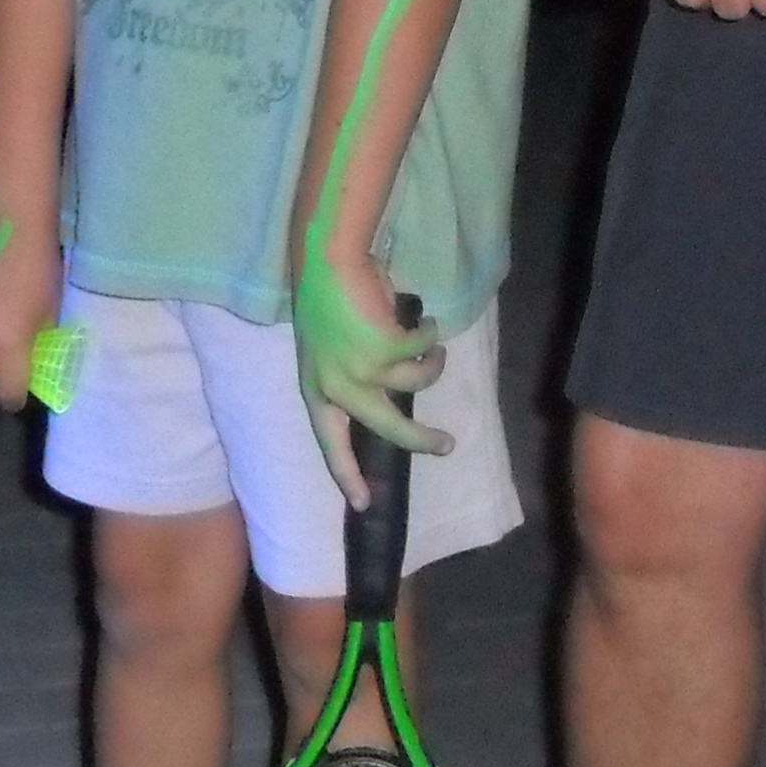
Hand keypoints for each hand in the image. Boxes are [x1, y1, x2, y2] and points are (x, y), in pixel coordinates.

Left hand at [295, 250, 449, 511]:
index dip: (347, 475)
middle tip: (448, 445)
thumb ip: (355, 376)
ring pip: (419, 384)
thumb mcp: (331, 351)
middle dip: (423, 441)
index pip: (331, 444)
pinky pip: (425, 349)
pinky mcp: (387, 347)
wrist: (328, 261)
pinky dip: (430, 332)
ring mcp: (364, 369)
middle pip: (389, 429)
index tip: (363, 504)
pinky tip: (421, 317)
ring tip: (433, 344)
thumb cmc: (328, 300)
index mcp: (317, 390)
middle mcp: (339, 387)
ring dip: (434, 362)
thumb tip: (393, 390)